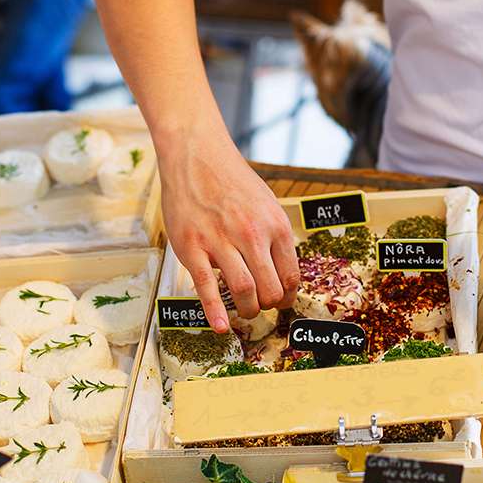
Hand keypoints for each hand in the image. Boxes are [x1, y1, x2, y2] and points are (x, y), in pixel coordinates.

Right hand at [160, 129, 298, 332]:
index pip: (290, 275)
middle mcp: (252, 234)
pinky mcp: (192, 247)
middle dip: (268, 305)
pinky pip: (207, 286)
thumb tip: (280, 270)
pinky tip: (220, 326)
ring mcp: (221, 241)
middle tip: (261, 307)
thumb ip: (273, 236)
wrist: (197, 156)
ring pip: (244, 290)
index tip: (280, 301)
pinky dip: (215, 311)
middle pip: (269, 288)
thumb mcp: (267, 204)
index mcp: (275, 225)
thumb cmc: (232, 181)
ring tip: (245, 312)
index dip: (287, 295)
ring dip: (248, 310)